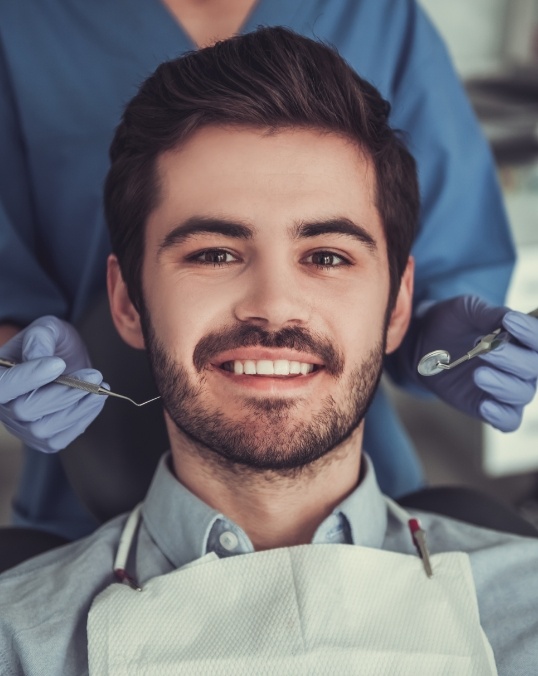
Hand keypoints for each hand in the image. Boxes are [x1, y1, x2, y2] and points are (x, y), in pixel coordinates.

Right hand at [0, 315, 105, 451]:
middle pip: (26, 410)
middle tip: (94, 374)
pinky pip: (61, 438)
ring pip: (46, 429)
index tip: (59, 364)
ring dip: (78, 407)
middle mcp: (3, 408)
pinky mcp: (43, 441)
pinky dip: (82, 419)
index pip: (3, 387)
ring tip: (100, 385)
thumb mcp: (46, 329)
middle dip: (64, 392)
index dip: (29, 377)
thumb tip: (39, 357)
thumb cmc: (51, 344)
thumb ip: (40, 338)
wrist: (63, 362)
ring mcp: (22, 428)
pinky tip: (95, 399)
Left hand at [408, 296, 537, 431]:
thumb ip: (488, 314)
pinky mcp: (487, 406)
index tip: (508, 321)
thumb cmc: (450, 321)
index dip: (530, 331)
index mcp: (522, 338)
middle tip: (483, 349)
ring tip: (477, 374)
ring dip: (503, 385)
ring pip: (522, 393)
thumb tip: (509, 318)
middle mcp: (521, 364)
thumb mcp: (466, 309)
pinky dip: (501, 416)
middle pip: (533, 367)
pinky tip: (484, 406)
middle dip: (511, 358)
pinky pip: (509, 421)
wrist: (421, 342)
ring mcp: (506, 387)